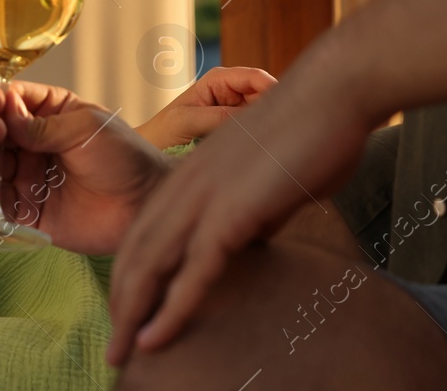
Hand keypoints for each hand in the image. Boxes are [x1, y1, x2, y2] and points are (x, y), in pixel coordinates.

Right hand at [0, 81, 171, 253]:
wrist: (145, 204)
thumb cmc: (125, 157)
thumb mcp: (84, 129)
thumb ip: (41, 126)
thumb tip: (3, 114)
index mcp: (52, 114)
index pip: (13, 100)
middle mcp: (37, 143)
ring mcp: (31, 176)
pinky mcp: (31, 209)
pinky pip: (1, 201)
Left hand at [107, 45, 373, 364]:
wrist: (332, 92)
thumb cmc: (313, 132)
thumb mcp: (268, 181)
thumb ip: (251, 211)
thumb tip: (251, 239)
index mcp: (191, 175)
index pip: (145, 234)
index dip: (131, 277)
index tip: (128, 314)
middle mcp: (186, 185)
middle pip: (135, 253)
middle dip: (120, 304)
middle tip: (114, 349)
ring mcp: (204, 195)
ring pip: (150, 265)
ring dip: (132, 315)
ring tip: (120, 355)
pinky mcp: (230, 210)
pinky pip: (193, 270)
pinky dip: (170, 309)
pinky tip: (155, 338)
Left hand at [134, 65, 277, 147]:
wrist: (152, 150)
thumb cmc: (163, 131)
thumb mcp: (188, 121)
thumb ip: (218, 116)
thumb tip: (251, 119)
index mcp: (219, 79)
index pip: (255, 77)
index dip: (273, 88)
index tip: (286, 107)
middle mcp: (232, 91)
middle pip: (266, 94)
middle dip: (275, 107)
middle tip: (282, 129)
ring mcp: (236, 110)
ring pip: (265, 113)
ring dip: (269, 124)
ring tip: (271, 141)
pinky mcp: (238, 128)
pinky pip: (257, 129)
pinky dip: (262, 136)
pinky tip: (262, 147)